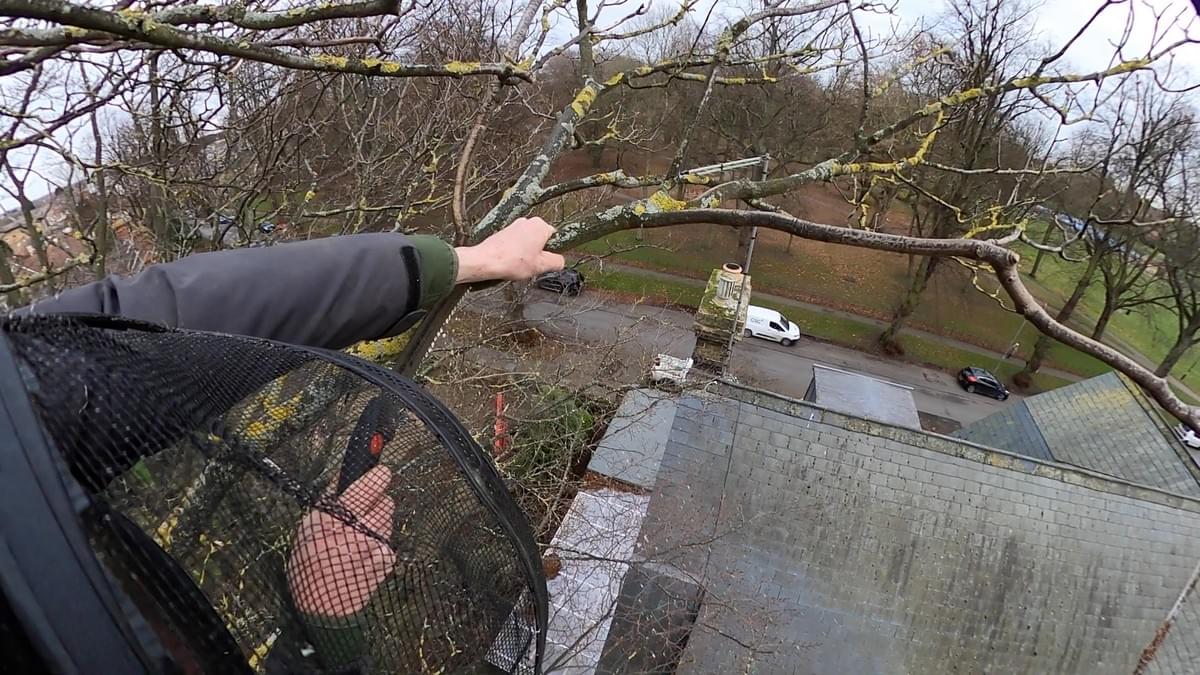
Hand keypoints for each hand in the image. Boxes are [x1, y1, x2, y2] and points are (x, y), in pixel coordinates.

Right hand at [287, 466, 395, 616]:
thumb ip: (328, 500)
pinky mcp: (388, 560)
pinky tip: (365, 554)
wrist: (323, 609)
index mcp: (333, 523)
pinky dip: (381, 542)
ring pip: (389, 520)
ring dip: (378, 523)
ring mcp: (376, 548)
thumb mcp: (307, 529)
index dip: (376, 478)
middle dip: (375, 504)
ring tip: (358, 538)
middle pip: (385, 503)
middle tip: (359, 515)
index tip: (381, 472)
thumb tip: (346, 474)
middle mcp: (358, 533)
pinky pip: (389, 540)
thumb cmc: (309, 566)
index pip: (365, 490)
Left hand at [455, 217, 564, 282]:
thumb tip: (560, 261)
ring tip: (519, 264)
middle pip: (540, 239)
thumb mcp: (541, 266)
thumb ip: (557, 262)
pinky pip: (516, 243)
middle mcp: (528, 221)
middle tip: (532, 265)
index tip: (545, 262)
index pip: (555, 237)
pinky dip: (515, 252)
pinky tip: (510, 261)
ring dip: (526, 253)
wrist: (486, 261)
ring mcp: (514, 225)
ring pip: (528, 241)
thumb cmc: (512, 261)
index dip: (551, 252)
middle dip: (538, 252)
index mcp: (540, 225)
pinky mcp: (503, 232)